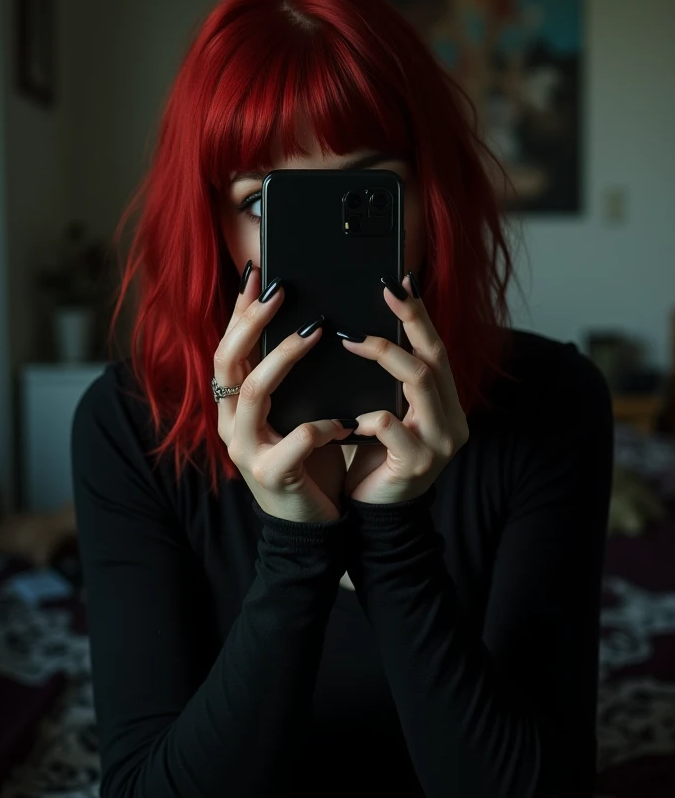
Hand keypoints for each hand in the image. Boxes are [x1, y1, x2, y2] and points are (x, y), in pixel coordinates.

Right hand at [213, 266, 354, 523]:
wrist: (310, 523)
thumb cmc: (308, 459)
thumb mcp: (296, 411)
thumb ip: (293, 377)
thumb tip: (312, 320)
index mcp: (236, 405)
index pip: (228, 348)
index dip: (238, 311)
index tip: (256, 275)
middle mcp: (232, 423)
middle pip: (227, 362)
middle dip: (251, 322)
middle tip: (279, 292)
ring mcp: (247, 450)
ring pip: (253, 393)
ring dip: (282, 360)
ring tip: (313, 333)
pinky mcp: (272, 476)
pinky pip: (294, 443)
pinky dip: (320, 428)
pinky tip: (344, 422)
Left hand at [338, 274, 468, 504]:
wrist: (373, 515)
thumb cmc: (372, 457)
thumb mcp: (381, 411)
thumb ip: (384, 380)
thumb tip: (359, 326)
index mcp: (444, 404)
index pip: (436, 349)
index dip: (419, 314)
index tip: (399, 282)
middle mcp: (450, 419)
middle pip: (435, 356)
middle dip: (410, 320)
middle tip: (385, 292)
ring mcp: (438, 442)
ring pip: (420, 382)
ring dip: (385, 355)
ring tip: (350, 339)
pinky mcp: (416, 465)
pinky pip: (390, 426)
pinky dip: (367, 416)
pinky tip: (347, 418)